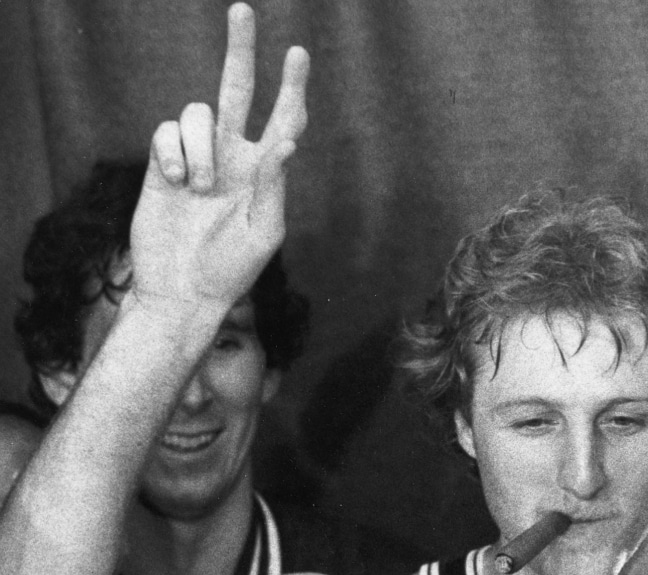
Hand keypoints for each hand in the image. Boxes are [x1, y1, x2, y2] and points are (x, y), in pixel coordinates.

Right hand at [129, 3, 308, 316]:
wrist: (182, 289)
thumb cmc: (231, 270)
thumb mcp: (264, 233)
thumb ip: (274, 186)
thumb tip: (287, 141)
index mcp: (266, 172)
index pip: (283, 121)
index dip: (291, 89)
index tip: (298, 53)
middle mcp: (233, 156)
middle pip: (237, 89)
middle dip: (240, 50)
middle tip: (242, 9)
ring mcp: (198, 157)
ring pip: (197, 112)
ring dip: (200, 148)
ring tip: (200, 188)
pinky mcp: (164, 161)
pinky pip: (166, 130)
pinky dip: (172, 155)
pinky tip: (175, 185)